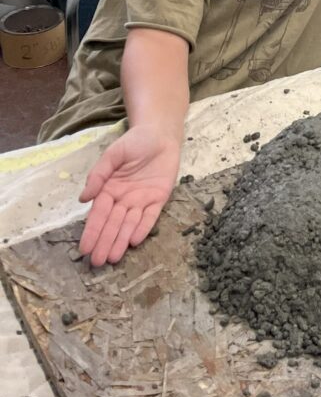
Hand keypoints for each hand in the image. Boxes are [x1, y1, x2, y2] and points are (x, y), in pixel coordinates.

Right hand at [78, 126, 181, 266]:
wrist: (161, 134)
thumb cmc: (134, 142)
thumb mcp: (112, 154)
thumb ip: (99, 175)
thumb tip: (83, 198)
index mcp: (109, 189)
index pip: (99, 214)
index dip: (92, 231)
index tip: (84, 248)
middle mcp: (124, 199)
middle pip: (113, 224)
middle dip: (104, 242)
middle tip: (97, 262)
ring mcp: (141, 200)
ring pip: (129, 224)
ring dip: (121, 240)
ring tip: (112, 258)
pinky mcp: (159, 199)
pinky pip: (150, 216)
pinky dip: (143, 227)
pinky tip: (134, 241)